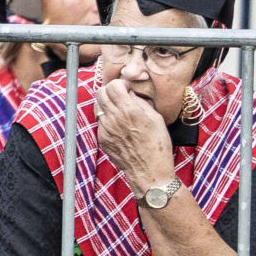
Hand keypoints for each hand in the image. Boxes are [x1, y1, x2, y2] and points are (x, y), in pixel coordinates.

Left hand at [90, 73, 178, 188]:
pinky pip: (100, 122)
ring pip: (98, 107)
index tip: (126, 89)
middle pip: (101, 93)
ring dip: (107, 105)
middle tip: (121, 97)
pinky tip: (120, 127)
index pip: (113, 86)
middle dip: (110, 91)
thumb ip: (140, 103)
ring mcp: (105, 129)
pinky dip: (107, 120)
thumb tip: (130, 94)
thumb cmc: (157, 146)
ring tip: (121, 112)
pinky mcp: (102, 138)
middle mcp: (114, 119)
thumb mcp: (156, 119)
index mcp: (129, 111)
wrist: (149, 171)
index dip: (120, 84)